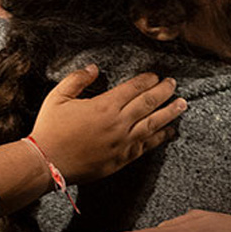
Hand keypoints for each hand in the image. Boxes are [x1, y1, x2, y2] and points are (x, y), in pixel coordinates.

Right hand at [25, 66, 186, 183]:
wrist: (47, 163)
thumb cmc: (50, 129)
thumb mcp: (57, 97)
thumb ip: (77, 79)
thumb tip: (94, 68)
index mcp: (104, 106)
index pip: (133, 88)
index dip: (147, 80)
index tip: (155, 75)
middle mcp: (118, 123)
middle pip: (148, 103)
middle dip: (164, 91)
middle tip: (173, 84)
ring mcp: (122, 142)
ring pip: (153, 124)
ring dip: (170, 112)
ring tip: (182, 104)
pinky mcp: (122, 159)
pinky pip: (147, 145)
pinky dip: (160, 137)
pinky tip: (170, 131)